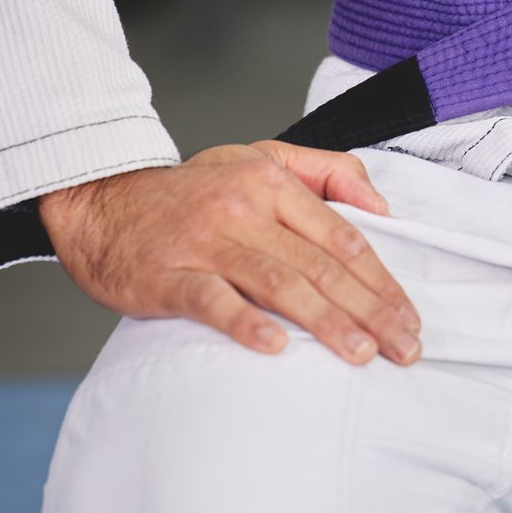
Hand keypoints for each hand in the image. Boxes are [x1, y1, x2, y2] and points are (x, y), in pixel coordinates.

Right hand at [38, 141, 419, 365]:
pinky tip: (277, 346)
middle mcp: (244, 209)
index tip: (410, 318)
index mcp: (272, 183)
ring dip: (327, 322)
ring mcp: (206, 243)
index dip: (383, 282)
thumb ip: (326, 172)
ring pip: (279, 284)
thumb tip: (381, 206)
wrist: (100, 199)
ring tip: (362, 354)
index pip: (345, 238)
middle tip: (404, 348)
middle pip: (322, 266)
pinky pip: (212, 302)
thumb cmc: (191, 190)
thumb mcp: (260, 158)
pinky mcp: (168, 275)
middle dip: (371, 311)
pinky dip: (245, 323)